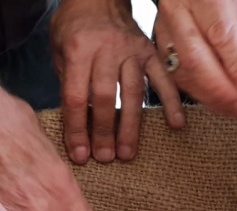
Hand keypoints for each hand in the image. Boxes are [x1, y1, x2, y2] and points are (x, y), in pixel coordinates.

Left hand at [51, 0, 183, 163]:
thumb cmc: (75, 26)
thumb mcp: (59, 49)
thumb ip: (67, 82)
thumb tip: (76, 126)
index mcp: (79, 48)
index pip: (76, 96)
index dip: (76, 128)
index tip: (79, 154)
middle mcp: (107, 49)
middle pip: (105, 98)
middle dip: (103, 131)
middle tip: (104, 158)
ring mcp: (132, 51)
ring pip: (132, 94)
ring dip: (130, 127)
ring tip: (127, 154)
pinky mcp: (150, 52)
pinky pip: (163, 79)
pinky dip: (172, 102)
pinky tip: (177, 125)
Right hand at [152, 0, 236, 117]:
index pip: (221, 36)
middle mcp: (177, 10)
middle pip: (193, 59)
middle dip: (220, 91)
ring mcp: (164, 28)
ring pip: (181, 71)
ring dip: (209, 97)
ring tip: (233, 108)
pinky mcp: (158, 46)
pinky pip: (173, 77)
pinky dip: (196, 93)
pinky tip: (214, 101)